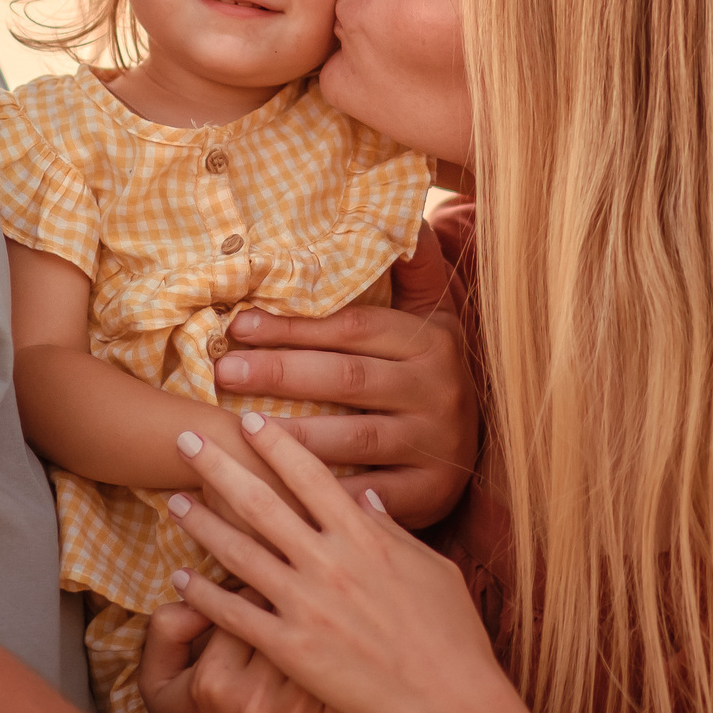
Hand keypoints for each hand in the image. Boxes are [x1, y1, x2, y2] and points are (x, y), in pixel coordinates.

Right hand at [140, 593, 350, 712]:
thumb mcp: (158, 681)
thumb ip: (168, 629)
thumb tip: (193, 592)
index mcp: (214, 682)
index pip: (242, 606)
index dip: (249, 589)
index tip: (250, 590)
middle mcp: (257, 702)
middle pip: (283, 621)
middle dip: (283, 602)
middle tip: (280, 597)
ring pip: (314, 642)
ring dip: (311, 624)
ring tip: (303, 618)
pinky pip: (336, 672)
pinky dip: (330, 654)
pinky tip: (320, 647)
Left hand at [161, 417, 510, 712]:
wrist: (447, 701)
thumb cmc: (452, 634)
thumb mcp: (432, 567)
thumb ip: (394, 531)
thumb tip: (367, 498)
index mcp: (364, 536)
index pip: (309, 475)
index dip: (274, 444)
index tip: (247, 421)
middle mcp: (328, 561)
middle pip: (260, 502)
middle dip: (218, 467)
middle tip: (186, 441)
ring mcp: (306, 604)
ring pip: (238, 553)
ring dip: (202, 523)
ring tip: (175, 501)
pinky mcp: (291, 648)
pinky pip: (235, 615)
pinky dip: (203, 595)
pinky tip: (178, 578)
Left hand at [212, 227, 477, 526]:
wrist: (491, 448)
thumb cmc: (433, 372)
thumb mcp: (435, 316)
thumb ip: (416, 269)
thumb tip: (409, 216)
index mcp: (432, 342)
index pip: (352, 329)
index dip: (293, 326)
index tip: (238, 326)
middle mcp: (438, 391)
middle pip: (346, 378)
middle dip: (279, 374)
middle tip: (222, 372)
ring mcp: (436, 446)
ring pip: (352, 440)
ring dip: (291, 437)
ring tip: (236, 433)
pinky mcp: (430, 495)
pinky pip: (368, 496)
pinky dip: (324, 494)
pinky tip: (280, 491)